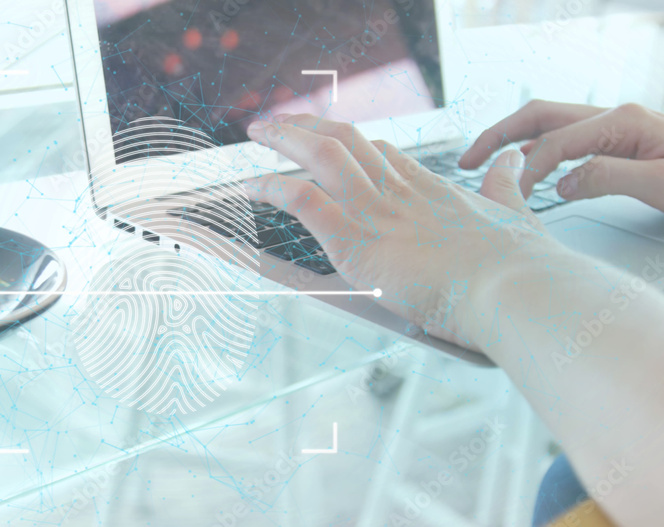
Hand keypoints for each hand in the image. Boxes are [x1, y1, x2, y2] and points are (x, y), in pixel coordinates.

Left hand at [243, 114, 563, 348]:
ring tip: (260, 132)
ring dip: (285, 139)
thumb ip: (506, 185)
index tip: (332, 140)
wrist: (514, 289)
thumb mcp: (516, 214)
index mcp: (432, 189)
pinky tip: (253, 186)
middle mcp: (400, 192)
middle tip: (282, 123)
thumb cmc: (520, 267)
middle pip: (347, 140)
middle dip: (310, 126)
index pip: (384, 153)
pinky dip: (273, 187)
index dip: (353, 143)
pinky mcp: (355, 240)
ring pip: (321, 156)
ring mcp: (375, 212)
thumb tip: (514, 159)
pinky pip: (302, 199)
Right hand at [459, 100, 663, 209]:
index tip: (513, 198)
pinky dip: (535, 151)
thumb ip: (607, 178)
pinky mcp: (616, 142)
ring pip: (548, 125)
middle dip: (498, 136)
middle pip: (539, 116)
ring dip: (512, 141)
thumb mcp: (661, 186)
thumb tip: (559, 183)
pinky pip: (564, 140)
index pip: (555, 142)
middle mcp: (613, 118)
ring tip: (483, 163)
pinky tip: (524, 169)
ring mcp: (614, 127)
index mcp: (622, 122)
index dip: (528, 169)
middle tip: (466, 162)